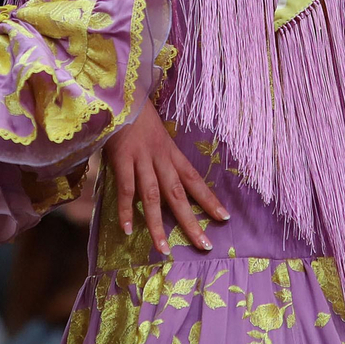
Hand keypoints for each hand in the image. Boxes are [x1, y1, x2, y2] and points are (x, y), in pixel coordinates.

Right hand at [106, 100, 228, 254]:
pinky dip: (126, 210)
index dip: (209, 199)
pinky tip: (127, 230)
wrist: (119, 93)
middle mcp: (160, 158)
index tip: (225, 218)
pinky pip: (124, 188)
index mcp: (171, 152)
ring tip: (163, 249)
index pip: (195, 179)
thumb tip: (165, 183)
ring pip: (153, 196)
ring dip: (157, 225)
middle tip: (205, 245)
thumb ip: (159, 158)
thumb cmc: (135, 116)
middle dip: (192, 221)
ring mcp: (141, 158)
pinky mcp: (121, 158)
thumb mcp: (155, 136)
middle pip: (179, 194)